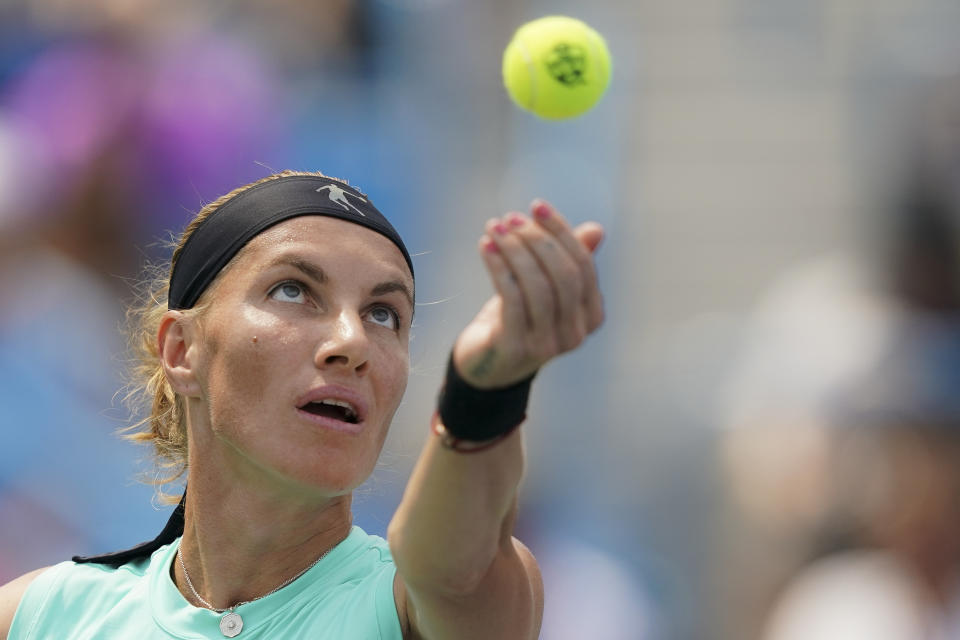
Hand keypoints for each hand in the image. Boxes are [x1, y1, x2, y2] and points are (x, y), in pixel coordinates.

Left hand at [452, 199, 604, 388]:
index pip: (583, 266)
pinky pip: (511, 300)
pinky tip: (485, 247)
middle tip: (510, 218)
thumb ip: (569, 260)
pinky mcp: (517, 348)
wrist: (488, 365)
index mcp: (592, 316)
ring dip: (514, 250)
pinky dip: (498, 267)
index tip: (536, 205)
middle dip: (537, 240)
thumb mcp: (546, 287)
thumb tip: (597, 230)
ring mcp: (548, 345)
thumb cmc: (521, 318)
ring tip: (494, 228)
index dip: (561, 232)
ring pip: (537, 287)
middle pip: (564, 275)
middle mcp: (576, 334)